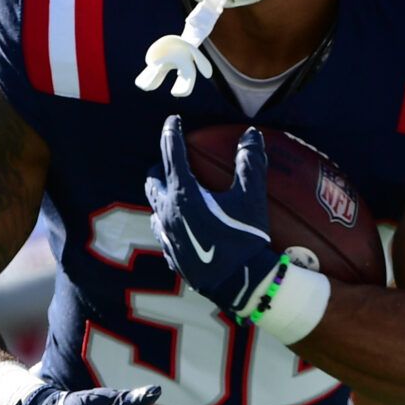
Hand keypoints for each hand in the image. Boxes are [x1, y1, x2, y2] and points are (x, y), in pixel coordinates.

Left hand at [144, 117, 281, 315]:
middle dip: (161, 167)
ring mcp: (166, 236)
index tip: (173, 120)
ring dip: (163, 196)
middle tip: (174, 161)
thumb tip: (251, 135)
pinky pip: (163, 233)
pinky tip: (183, 226)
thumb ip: (250, 163)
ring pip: (155, 208)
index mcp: (184, 194)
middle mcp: (167, 213)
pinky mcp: (171, 256)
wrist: (240, 285)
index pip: (171, 153)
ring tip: (179, 194)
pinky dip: (169, 222)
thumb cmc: (245, 238)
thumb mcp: (252, 198)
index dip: (172, 133)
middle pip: (153, 181)